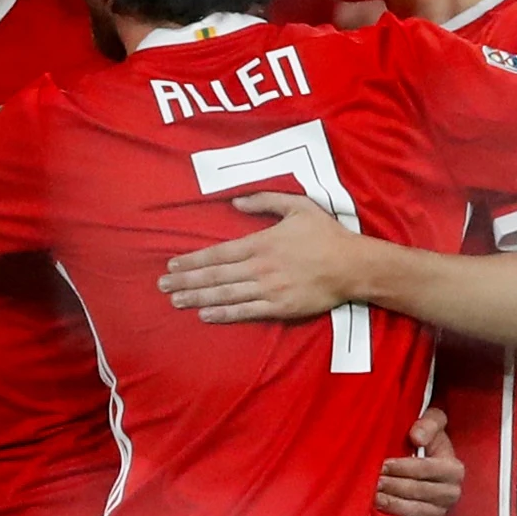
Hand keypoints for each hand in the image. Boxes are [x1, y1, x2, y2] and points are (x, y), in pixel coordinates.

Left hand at [159, 192, 360, 321]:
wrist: (354, 265)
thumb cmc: (326, 234)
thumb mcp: (297, 206)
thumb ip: (265, 200)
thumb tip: (236, 200)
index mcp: (261, 243)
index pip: (218, 253)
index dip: (192, 260)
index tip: (172, 265)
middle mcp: (260, 267)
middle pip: (215, 275)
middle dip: (186, 280)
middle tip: (162, 286)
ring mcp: (269, 289)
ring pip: (226, 294)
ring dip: (198, 298)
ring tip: (176, 300)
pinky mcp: (281, 307)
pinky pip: (247, 312)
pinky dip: (224, 314)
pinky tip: (205, 314)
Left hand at [377, 407, 463, 515]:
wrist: (426, 457)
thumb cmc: (426, 438)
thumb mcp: (433, 422)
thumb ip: (429, 424)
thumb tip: (416, 437)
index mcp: (453, 468)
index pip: (429, 469)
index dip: (406, 467)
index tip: (384, 464)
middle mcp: (451, 492)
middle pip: (422, 492)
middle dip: (396, 487)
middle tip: (375, 482)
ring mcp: (440, 510)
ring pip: (420, 512)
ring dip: (396, 506)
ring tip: (375, 498)